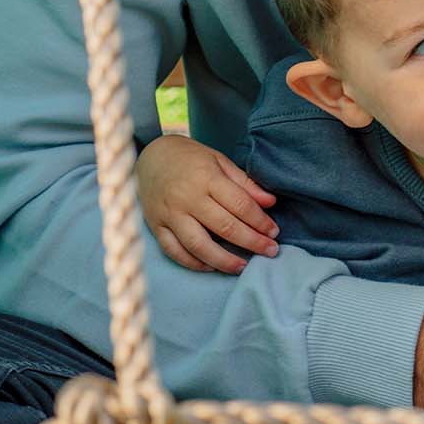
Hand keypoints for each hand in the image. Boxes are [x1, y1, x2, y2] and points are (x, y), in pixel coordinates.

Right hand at [136, 133, 278, 273]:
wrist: (150, 156)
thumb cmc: (190, 158)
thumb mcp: (219, 161)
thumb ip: (245, 183)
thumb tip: (270, 202)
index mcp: (206, 178)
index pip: (240, 205)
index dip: (260, 221)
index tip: (274, 232)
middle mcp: (187, 198)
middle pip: (224, 227)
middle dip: (252, 242)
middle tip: (270, 251)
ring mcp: (169, 214)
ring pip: (199, 245)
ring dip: (224, 260)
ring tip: (243, 266)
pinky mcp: (155, 226)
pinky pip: (174, 251)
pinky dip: (193, 263)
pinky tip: (211, 267)